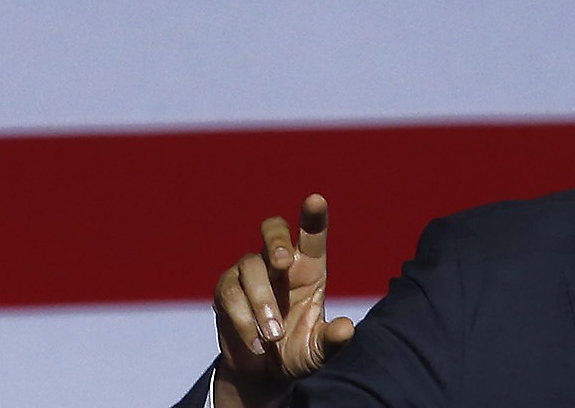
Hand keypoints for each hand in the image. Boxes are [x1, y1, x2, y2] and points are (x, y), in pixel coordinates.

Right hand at [209, 194, 355, 407]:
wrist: (261, 374)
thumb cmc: (296, 353)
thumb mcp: (318, 352)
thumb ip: (332, 341)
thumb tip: (347, 327)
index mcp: (307, 269)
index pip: (311, 235)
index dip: (313, 215)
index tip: (316, 199)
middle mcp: (278, 264)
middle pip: (273, 229)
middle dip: (276, 239)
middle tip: (283, 262)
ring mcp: (249, 273)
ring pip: (250, 267)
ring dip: (262, 302)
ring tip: (274, 336)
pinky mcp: (226, 289)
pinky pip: (231, 294)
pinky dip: (245, 320)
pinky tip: (257, 344)